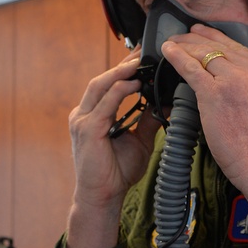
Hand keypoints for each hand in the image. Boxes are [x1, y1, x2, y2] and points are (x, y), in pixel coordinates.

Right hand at [65, 50, 163, 247]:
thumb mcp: (138, 140)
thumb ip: (146, 120)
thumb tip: (164, 102)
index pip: (108, 84)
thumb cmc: (116, 172)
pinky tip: (134, 83)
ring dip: (119, 72)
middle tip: (145, 51)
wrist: (103, 197)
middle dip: (123, 64)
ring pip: (99, 86)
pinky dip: (118, 91)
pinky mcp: (87, 130)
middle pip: (102, 80)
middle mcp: (84, 114)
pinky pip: (103, 105)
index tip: (145, 55)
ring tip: (139, 62)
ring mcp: (82, 121)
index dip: (125, 68)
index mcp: (93, 115)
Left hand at [161, 24, 247, 225]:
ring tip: (172, 43)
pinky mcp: (216, 93)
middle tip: (183, 35)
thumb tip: (228, 84)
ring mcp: (237, 79)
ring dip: (185, 46)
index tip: (204, 34)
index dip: (217, 39)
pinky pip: (191, 68)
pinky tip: (167, 51)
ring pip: (204, 53)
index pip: (240, 48)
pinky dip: (176, 56)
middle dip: (198, 38)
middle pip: (221, 46)